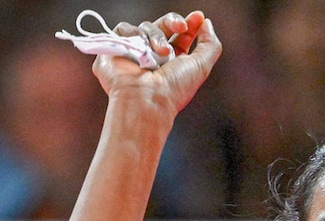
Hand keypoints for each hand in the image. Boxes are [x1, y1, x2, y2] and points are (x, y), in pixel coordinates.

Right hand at [92, 11, 221, 118]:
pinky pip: (123, 29)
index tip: (198, 17)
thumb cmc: (173, 89)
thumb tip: (206, 23)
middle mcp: (152, 57)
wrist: (145, 100)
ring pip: (146, 27)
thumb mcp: (201, 66)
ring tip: (160, 53)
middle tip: (181, 26)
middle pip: (163, 26)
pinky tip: (139, 49)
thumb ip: (210, 44)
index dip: (190, 24)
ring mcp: (133, 53)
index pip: (180, 36)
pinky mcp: (114, 50)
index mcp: (172, 63)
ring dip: (156, 36)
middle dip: (173, 22)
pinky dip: (133, 34)